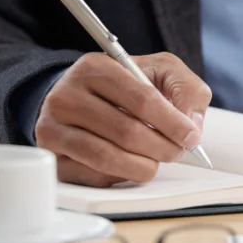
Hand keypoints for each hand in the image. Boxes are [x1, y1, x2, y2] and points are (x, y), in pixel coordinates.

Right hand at [35, 52, 211, 187]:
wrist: (78, 97)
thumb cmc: (124, 85)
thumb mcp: (159, 71)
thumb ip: (186, 88)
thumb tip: (192, 124)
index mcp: (95, 67)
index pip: (141, 98)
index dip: (172, 122)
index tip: (191, 136)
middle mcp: (66, 95)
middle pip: (126, 131)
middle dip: (162, 147)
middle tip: (177, 152)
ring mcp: (52, 127)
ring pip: (108, 157)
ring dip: (143, 166)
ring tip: (156, 161)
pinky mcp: (50, 156)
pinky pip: (93, 176)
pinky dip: (120, 175)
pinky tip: (129, 164)